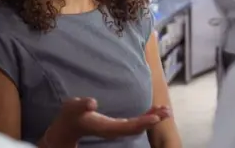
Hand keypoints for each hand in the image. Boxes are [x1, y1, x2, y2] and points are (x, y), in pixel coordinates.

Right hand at [45, 97, 170, 144]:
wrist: (67, 128)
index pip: (128, 126)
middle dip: (152, 120)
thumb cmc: (70, 116)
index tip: (155, 117)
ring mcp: (116, 129)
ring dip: (152, 119)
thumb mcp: (72, 107)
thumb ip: (81, 105)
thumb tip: (92, 102)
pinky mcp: (117, 126)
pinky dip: (146, 117)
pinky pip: (135, 123)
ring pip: (138, 126)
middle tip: (167, 112)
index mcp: (106, 127)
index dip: (142, 122)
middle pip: (137, 128)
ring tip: (166, 111)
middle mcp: (114, 131)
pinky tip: (154, 112)